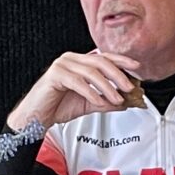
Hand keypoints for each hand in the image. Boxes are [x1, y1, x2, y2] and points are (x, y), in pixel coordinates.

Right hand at [6, 50, 143, 129]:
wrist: (37, 118)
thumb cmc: (58, 107)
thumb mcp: (89, 104)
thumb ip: (107, 101)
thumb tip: (127, 102)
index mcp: (79, 62)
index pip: (104, 57)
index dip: (121, 61)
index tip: (136, 68)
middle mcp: (71, 59)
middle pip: (100, 61)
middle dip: (118, 75)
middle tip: (129, 87)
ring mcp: (62, 65)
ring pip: (91, 72)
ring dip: (107, 87)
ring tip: (117, 99)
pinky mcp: (55, 75)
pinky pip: (77, 82)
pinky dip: (91, 92)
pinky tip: (99, 101)